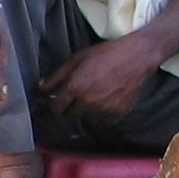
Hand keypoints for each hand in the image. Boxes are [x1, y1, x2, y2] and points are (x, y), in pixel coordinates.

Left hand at [39, 33, 162, 125]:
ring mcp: (104, 109)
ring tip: (93, 98)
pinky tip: (104, 104)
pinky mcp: (118, 113)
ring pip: (87, 119)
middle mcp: (88, 101)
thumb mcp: (77, 59)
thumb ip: (57, 75)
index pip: (56, 108)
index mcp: (75, 86)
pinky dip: (101, 117)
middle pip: (70, 116)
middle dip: (69, 109)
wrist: (137, 56)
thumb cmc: (105, 54)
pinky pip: (103, 123)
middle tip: (75, 100)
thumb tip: (41, 87)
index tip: (52, 109)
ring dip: (86, 112)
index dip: (52, 109)